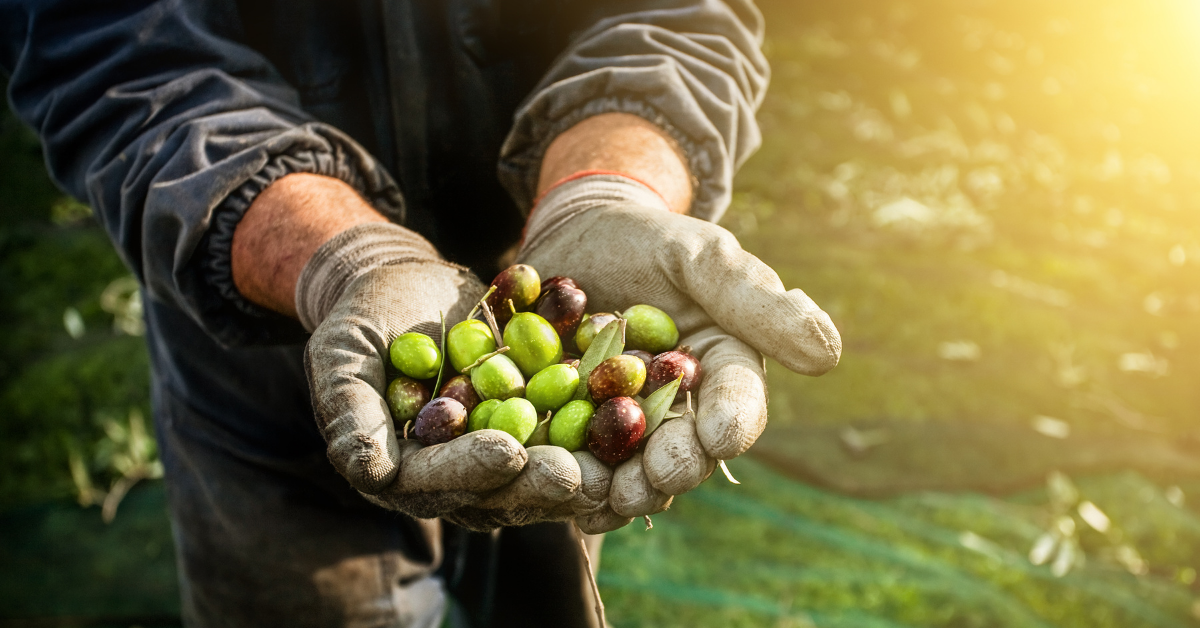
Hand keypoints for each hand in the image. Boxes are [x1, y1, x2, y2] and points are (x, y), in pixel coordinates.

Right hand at [230, 173, 586, 529]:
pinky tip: (639, 415)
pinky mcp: (539, 424)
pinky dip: (605, 425)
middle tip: (576, 473)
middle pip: (501, 488)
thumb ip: (349, 410)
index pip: (437, 480)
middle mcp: (458, 474)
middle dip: (539, 481)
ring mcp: (503, 450)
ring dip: (584, 467)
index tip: (505, 453)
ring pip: (546, 469)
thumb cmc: (363, 318)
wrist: (408, 284)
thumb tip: (367, 471)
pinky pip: (574, 430)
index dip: (471, 469)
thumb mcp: (343, 354)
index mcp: (404, 471)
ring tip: (618, 458)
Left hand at [518, 174, 840, 531]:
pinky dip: (569, 480)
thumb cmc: (647, 238)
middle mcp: (681, 408)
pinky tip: (560, 493)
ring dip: (621, 489)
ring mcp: (626, 423)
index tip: (719, 438)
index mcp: (723, 367)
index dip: (732, 422)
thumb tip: (827, 354)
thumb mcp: (699, 255)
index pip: (738, 402)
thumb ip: (753, 299)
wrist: (574, 236)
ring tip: (604, 496)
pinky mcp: (575, 428)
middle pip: (686, 450)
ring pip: (632, 469)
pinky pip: (577, 462)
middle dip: (674, 469)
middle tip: (657, 479)